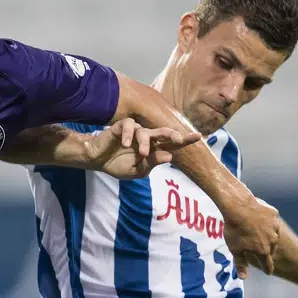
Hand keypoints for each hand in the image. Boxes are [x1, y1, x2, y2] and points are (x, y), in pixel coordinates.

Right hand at [82, 119, 199, 178]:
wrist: (98, 161)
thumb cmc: (119, 165)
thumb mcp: (138, 170)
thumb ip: (152, 163)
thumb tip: (169, 155)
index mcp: (153, 148)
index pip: (171, 143)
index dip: (185, 139)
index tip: (199, 136)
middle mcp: (146, 138)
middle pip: (163, 133)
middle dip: (172, 134)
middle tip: (178, 139)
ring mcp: (135, 131)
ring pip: (146, 132)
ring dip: (145, 143)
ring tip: (141, 154)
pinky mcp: (122, 127)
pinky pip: (129, 126)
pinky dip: (129, 135)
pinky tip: (126, 145)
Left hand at [221, 194, 281, 276]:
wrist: (238, 206)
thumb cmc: (234, 229)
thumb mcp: (235, 249)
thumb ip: (241, 263)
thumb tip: (243, 278)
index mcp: (263, 251)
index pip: (267, 264)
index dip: (267, 269)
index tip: (268, 272)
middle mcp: (272, 240)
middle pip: (271, 249)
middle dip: (265, 250)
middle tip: (258, 247)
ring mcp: (275, 226)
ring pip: (273, 234)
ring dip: (267, 235)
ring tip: (257, 231)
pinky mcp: (274, 214)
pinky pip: (272, 220)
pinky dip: (267, 222)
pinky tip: (259, 218)